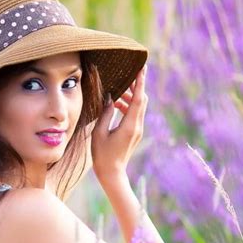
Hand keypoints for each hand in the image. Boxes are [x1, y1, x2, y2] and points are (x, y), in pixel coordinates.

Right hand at [91, 65, 147, 181]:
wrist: (112, 174)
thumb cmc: (102, 155)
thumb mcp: (100, 132)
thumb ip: (106, 113)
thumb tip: (110, 98)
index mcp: (130, 125)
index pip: (138, 99)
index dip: (140, 83)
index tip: (142, 68)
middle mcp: (137, 127)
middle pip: (141, 101)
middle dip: (135, 88)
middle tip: (126, 78)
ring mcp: (138, 131)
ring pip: (138, 107)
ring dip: (129, 98)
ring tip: (116, 94)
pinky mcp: (135, 134)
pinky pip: (135, 115)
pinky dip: (128, 107)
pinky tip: (116, 106)